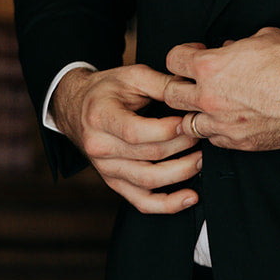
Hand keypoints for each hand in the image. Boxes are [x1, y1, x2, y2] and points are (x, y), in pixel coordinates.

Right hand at [51, 65, 201, 213]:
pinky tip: (189, 197)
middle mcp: (100, 147)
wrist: (77, 107)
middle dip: (183, 147)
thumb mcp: (132, 75)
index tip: (189, 121)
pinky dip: (167, 204)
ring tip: (201, 159)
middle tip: (203, 134)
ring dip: (181, 172)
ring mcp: (106, 169)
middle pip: (148, 156)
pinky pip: (142, 201)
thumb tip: (192, 92)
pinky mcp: (114, 182)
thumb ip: (162, 84)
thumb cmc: (106, 90)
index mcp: (101, 117)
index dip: (167, 130)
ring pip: (148, 181)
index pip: (136, 131)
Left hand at [164, 27, 279, 151]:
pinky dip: (215, 131)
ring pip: (186, 123)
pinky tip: (225, 122)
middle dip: (174, 86)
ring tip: (205, 107)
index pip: (173, 59)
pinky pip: (213, 139)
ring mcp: (220, 122)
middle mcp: (208, 96)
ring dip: (193, 113)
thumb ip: (237, 45)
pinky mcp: (236, 141)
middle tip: (186, 82)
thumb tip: (228, 50)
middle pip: (168, 94)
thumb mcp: (262, 37)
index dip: (181, 54)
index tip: (192, 55)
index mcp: (209, 66)